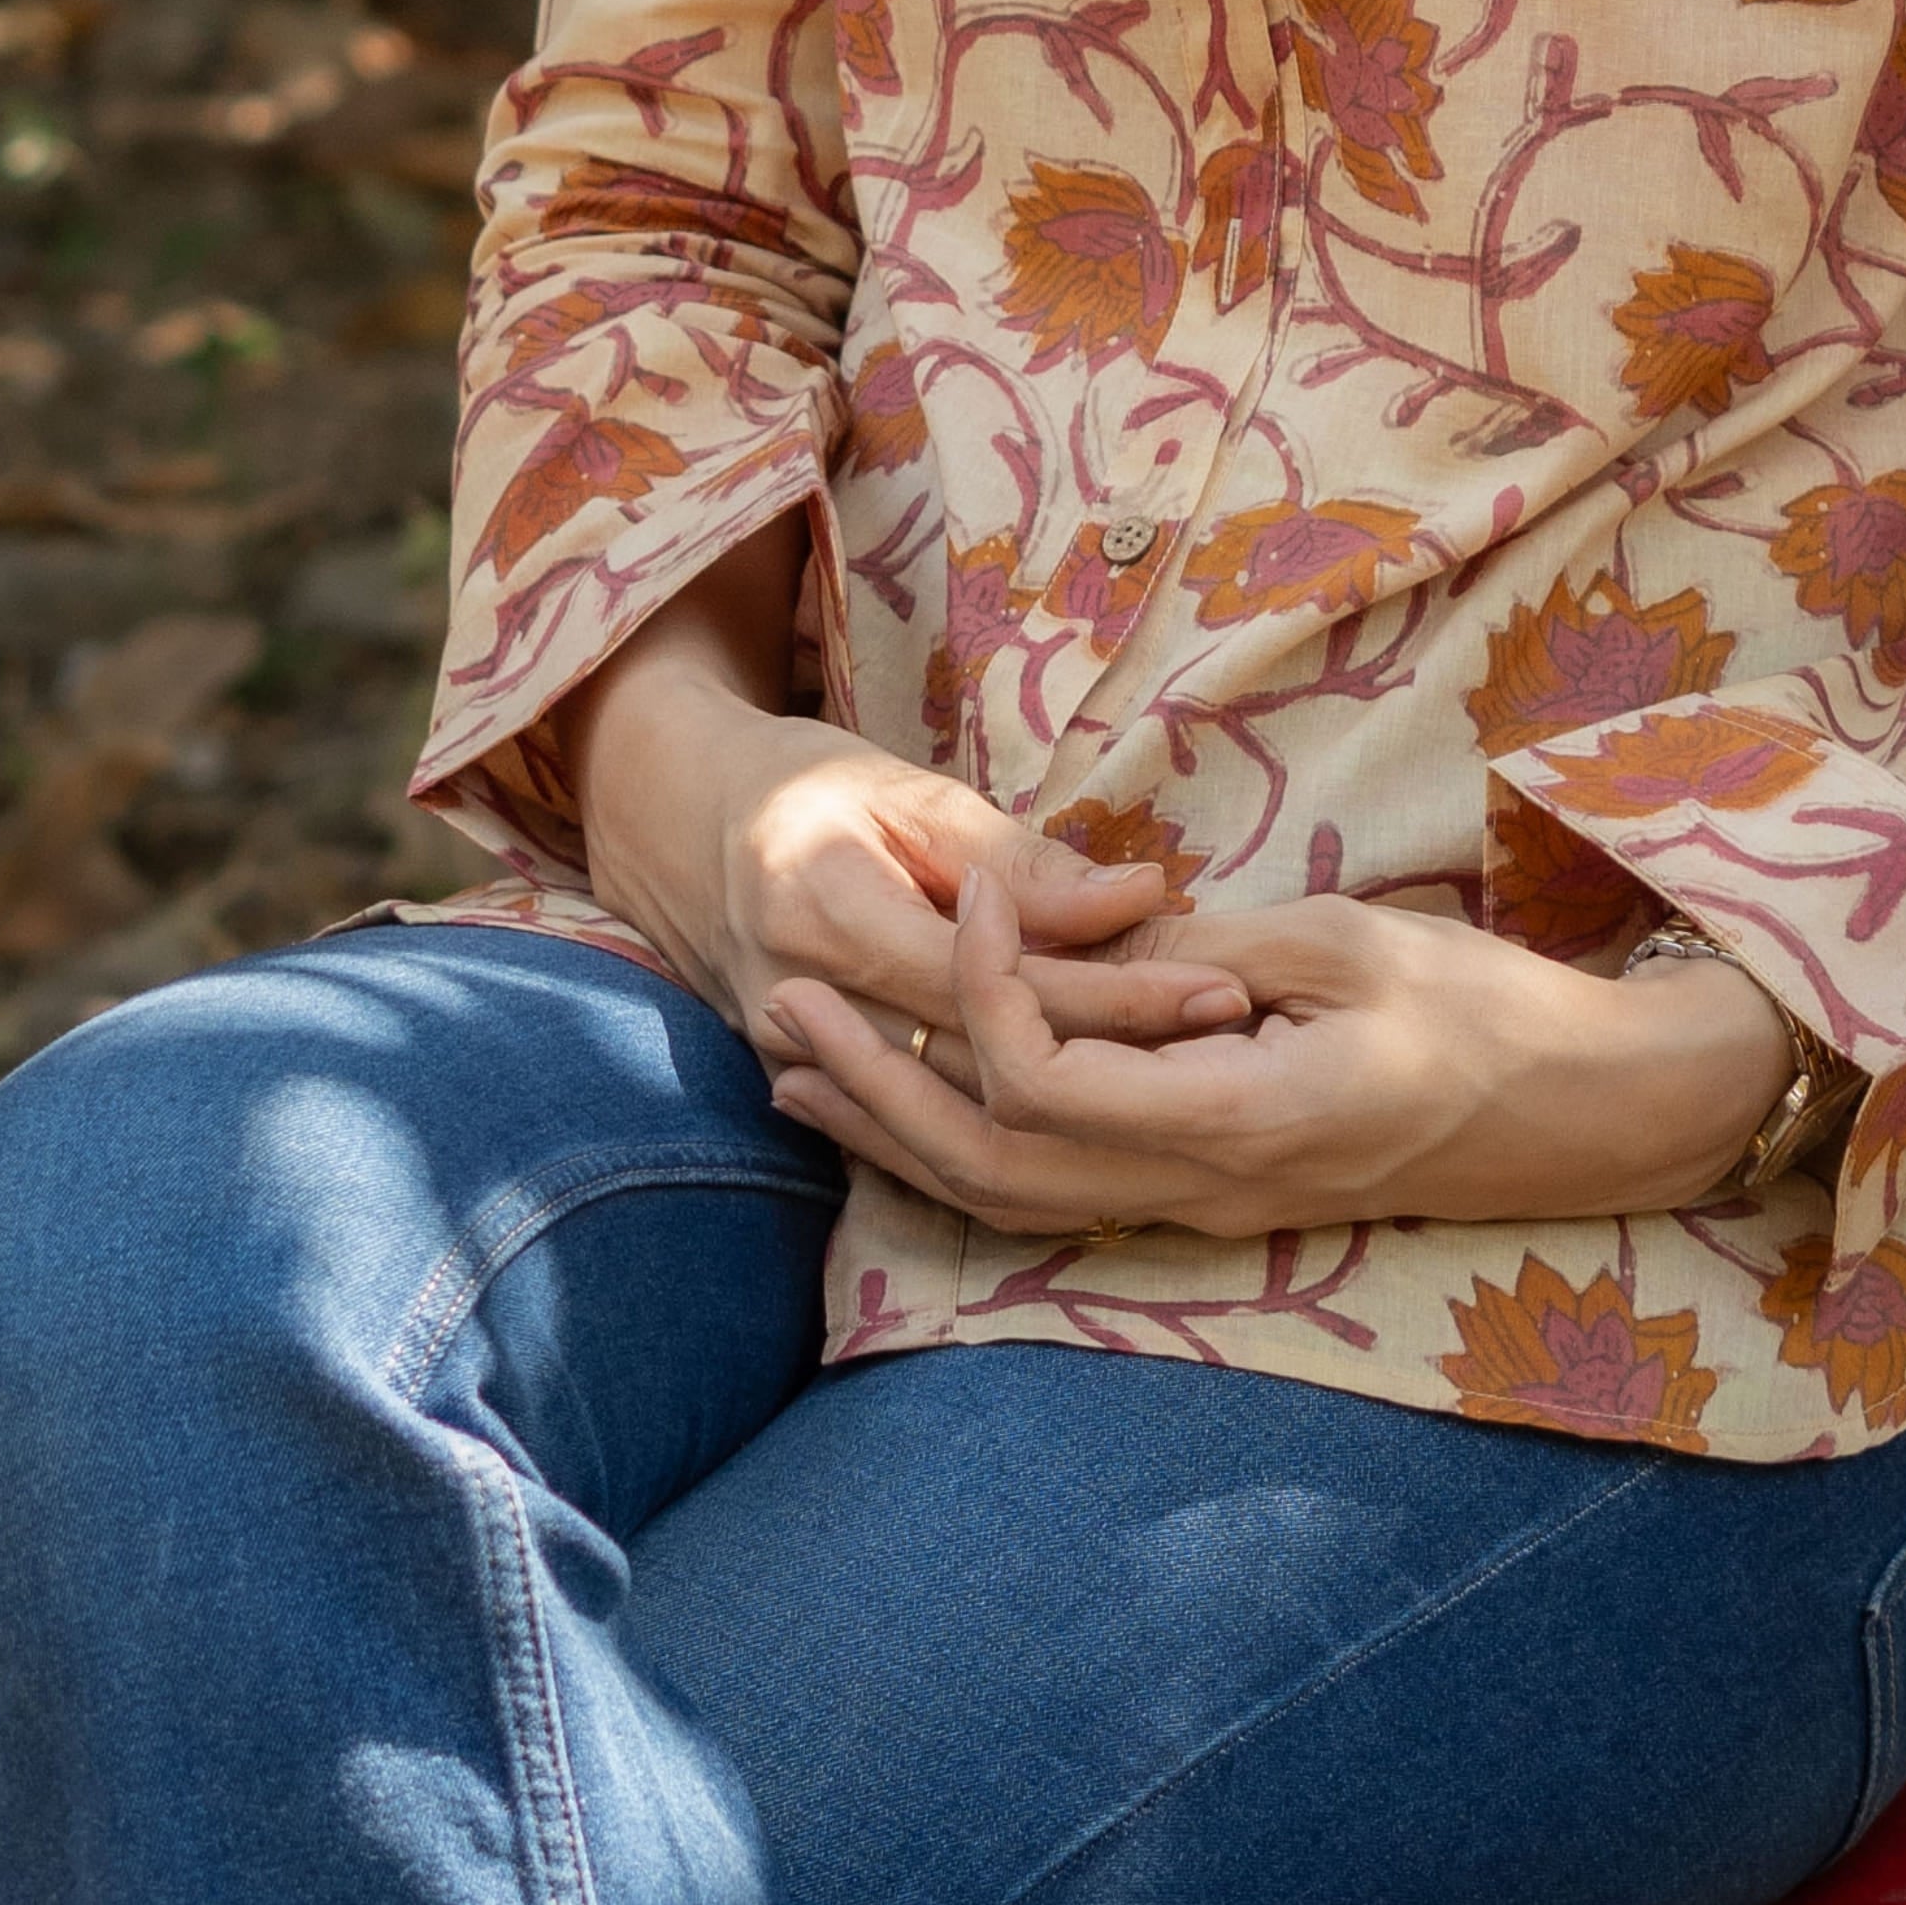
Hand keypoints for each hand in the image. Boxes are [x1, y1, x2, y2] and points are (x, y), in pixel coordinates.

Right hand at [562, 566, 1250, 1065]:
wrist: (672, 821)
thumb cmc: (801, 780)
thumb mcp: (906, 789)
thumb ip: (1014, 858)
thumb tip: (1136, 899)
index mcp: (829, 908)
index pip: (992, 979)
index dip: (1107, 992)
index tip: (1214, 984)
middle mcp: (801, 999)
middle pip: (983, 1058)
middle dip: (1116, 1058)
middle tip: (1233, 1039)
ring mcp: (789, 1058)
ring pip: (955, 1109)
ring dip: (1074, 1103)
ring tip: (1197, 1083)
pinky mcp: (797, 1084)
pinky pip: (917, 1124)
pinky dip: (1008, 1120)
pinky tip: (1102, 1121)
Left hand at [759, 881, 1793, 1242]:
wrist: (1590, 1116)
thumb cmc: (1491, 1017)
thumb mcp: (1352, 951)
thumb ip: (1214, 952)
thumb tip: (1103, 937)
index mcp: (1234, 1119)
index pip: (1038, 1080)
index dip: (979, 985)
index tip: (973, 883)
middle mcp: (1201, 1189)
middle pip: (989, 1170)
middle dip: (876, 1091)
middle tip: (786, 1008)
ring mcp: (1207, 1212)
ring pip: (1011, 1202)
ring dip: (899, 1133)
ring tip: (808, 1070)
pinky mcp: (1219, 1202)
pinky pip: (1061, 1195)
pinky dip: (969, 1149)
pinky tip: (925, 1108)